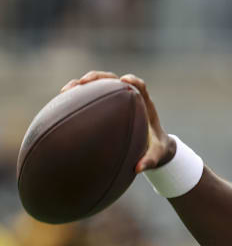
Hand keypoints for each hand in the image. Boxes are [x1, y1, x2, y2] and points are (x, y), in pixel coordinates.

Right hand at [60, 70, 175, 172]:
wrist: (154, 146)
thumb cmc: (156, 148)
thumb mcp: (157, 155)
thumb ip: (150, 160)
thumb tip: (138, 168)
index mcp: (144, 105)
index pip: (140, 87)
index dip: (133, 81)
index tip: (125, 80)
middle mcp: (129, 98)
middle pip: (114, 80)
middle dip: (99, 78)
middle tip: (84, 82)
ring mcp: (117, 100)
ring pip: (99, 85)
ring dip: (83, 84)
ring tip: (66, 91)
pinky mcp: (107, 106)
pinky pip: (92, 97)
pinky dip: (78, 97)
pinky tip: (61, 103)